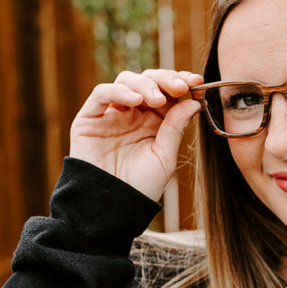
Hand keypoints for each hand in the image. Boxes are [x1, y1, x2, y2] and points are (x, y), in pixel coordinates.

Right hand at [69, 70, 203, 201]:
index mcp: (154, 121)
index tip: (197, 80)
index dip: (181, 81)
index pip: (167, 91)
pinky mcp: (89, 118)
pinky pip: (102, 93)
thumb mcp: (164, 157)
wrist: (111, 208)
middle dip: (165, 79)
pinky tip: (136, 101)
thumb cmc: (140, 186)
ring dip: (145, 84)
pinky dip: (120, 91)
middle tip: (180, 86)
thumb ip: (176, 128)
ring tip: (157, 99)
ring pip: (127, 81)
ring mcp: (111, 114)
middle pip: (148, 81)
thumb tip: (194, 102)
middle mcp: (133, 114)